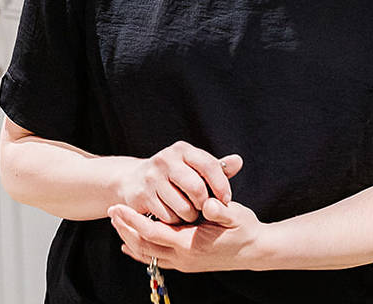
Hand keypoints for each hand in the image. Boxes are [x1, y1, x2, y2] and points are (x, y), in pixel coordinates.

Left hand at [108, 197, 265, 272]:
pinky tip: (130, 247)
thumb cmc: (245, 228)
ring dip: (131, 239)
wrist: (256, 251)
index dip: (133, 220)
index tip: (118, 207)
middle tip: (111, 212)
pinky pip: (157, 260)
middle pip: (144, 246)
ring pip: (148, 254)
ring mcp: (184, 263)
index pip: (153, 232)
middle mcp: (184, 257)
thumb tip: (209, 204)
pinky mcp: (187, 264)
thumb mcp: (236, 215)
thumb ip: (221, 210)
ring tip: (118, 224)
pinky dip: (141, 252)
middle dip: (125, 229)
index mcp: (191, 244)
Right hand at [121, 140, 242, 224]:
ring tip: (190, 213)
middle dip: (205, 204)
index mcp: (182, 149)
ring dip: (190, 216)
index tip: (226, 200)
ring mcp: (152, 177)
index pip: (209, 165)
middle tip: (206, 210)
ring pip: (183, 207)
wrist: (133, 181)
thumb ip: (217, 167)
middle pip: (196, 188)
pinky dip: (175, 222)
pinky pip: (168, 217)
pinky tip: (174, 216)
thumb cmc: (174, 176)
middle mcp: (166, 159)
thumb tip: (239, 161)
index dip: (221, 185)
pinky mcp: (142, 195)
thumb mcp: (194, 167)